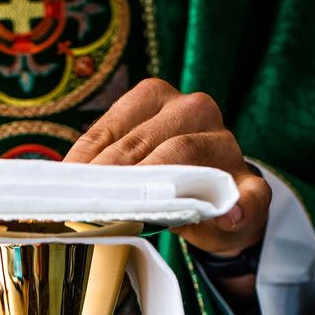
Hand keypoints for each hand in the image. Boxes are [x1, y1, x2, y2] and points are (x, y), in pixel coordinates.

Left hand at [64, 78, 270, 258]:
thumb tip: (63, 179)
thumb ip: (104, 167)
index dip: (88, 159)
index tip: (67, 187)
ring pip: (185, 156)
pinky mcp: (250, 184)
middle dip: (112, 177)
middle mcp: (193, 109)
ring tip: (130, 212)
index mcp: (157, 98)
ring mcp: (225, 145)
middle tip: (88, 207)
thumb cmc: (163, 181)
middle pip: (144, 142)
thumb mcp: (130, 166)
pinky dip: (240, 205)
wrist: (217, 210)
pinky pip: (248, 193)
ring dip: (156, 187)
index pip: (115, 127)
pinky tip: (231, 216)